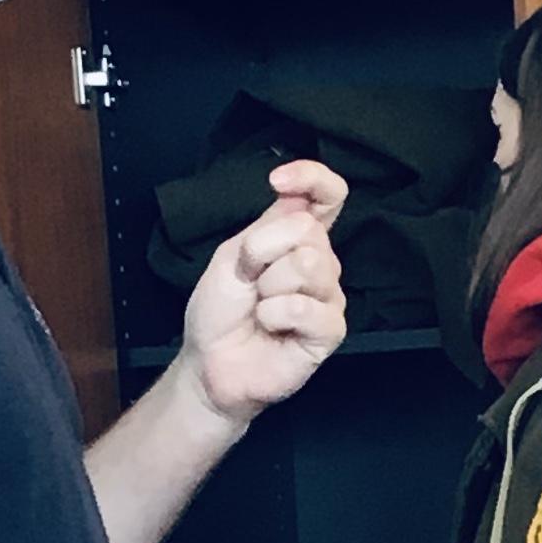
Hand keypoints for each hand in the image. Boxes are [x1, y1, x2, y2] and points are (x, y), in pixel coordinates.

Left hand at [180, 159, 348, 429]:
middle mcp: (320, 262)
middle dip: (264, 254)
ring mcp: (328, 297)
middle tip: (250, 283)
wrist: (211, 364)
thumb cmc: (220, 312)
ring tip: (260, 308)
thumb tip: (297, 202)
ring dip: (269, 288)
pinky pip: (308, 308)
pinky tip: (270, 328)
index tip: (278, 181)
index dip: (312, 178)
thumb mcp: (230, 258)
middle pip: (309, 231)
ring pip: (309, 266)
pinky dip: (276, 315)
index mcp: (296, 237)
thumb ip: (265, 229)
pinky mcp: (330, 332)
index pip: (328, 195)